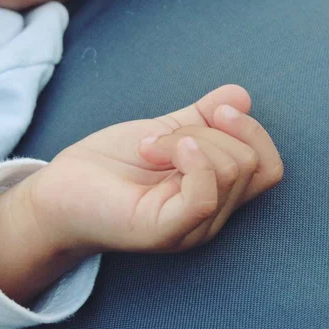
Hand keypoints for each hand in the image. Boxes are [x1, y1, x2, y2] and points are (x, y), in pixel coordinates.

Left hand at [0, 85, 282, 303]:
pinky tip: (160, 149)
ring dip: (189, 139)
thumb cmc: (112, 165)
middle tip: (166, 133)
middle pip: (252, 163)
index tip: (219, 109)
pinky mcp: (165, 232)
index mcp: (218, 194)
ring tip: (149, 146)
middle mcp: (213, 217)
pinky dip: (192, 160)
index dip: (253, 131)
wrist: (59, 191)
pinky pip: (204, 197)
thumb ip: (205, 117)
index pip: (269, 168)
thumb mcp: (167, 130)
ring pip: (232, 171)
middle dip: (213, 130)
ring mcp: (192, 229)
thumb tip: (243, 96)